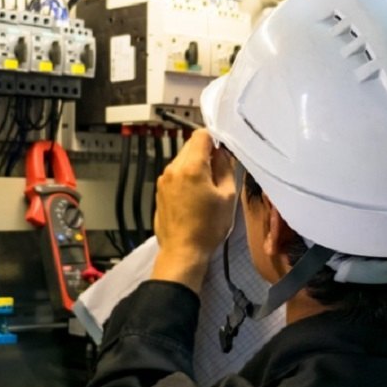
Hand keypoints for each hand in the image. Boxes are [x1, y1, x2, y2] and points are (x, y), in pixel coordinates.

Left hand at [151, 129, 236, 291]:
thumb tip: (222, 154)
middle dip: (206, 153)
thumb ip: (225, 169)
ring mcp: (164, 180)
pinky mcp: (160, 191)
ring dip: (195, 166)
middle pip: (190, 146)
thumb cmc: (208, 227)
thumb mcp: (227, 197)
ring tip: (207, 187)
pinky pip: (175, 174)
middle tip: (219, 171)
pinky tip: (195, 196)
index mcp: (191, 167)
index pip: (202, 135)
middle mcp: (173, 169)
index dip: (215, 139)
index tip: (224, 151)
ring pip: (182, 160)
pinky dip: (186, 177)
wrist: (182, 251)